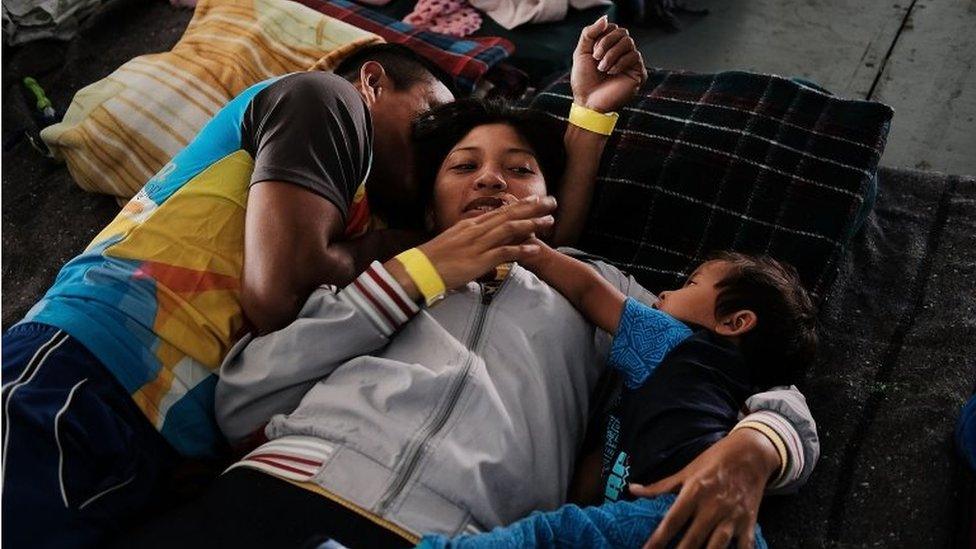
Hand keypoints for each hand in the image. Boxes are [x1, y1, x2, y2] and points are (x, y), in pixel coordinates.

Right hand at [387, 196, 556, 299]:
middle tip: (551, 202)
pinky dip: (520, 250)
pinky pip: (503, 253)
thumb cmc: (433, 259)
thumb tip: (481, 241)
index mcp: (470, 226)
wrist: (419, 269)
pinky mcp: (478, 260)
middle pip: (508, 215)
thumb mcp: (453, 243)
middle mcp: (476, 231)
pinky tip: (534, 248)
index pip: (499, 212)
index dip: (519, 206)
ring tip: (548, 222)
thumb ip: (469, 240)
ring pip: (509, 230)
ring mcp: (478, 244)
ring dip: (531, 225)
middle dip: (532, 209)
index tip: (534, 201)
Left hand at [571, 16, 647, 112]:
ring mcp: (631, 62)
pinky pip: (635, 56)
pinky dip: (620, 62)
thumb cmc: (584, 80)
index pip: (613, 28)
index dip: (602, 36)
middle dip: (607, 43)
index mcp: (610, 47)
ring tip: (602, 68)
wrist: (588, 102)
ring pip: (628, 43)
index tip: (592, 51)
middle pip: (622, 33)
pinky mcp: (639, 73)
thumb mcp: (582, 52)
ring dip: (612, 54)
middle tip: (596, 58)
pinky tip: (611, 72)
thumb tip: (606, 17)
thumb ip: (589, 33)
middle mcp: (622, 52)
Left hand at [629, 428, 780, 548]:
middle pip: (693, 538)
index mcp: (694, 492)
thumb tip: (632, 489)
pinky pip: (745, 546)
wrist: (751, 452)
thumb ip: (660, 486)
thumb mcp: (686, 470)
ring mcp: (732, 516)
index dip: (658, 539)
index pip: (672, 521)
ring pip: (717, 546)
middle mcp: (712, 506)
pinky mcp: (749, 522)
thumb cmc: (714, 460)